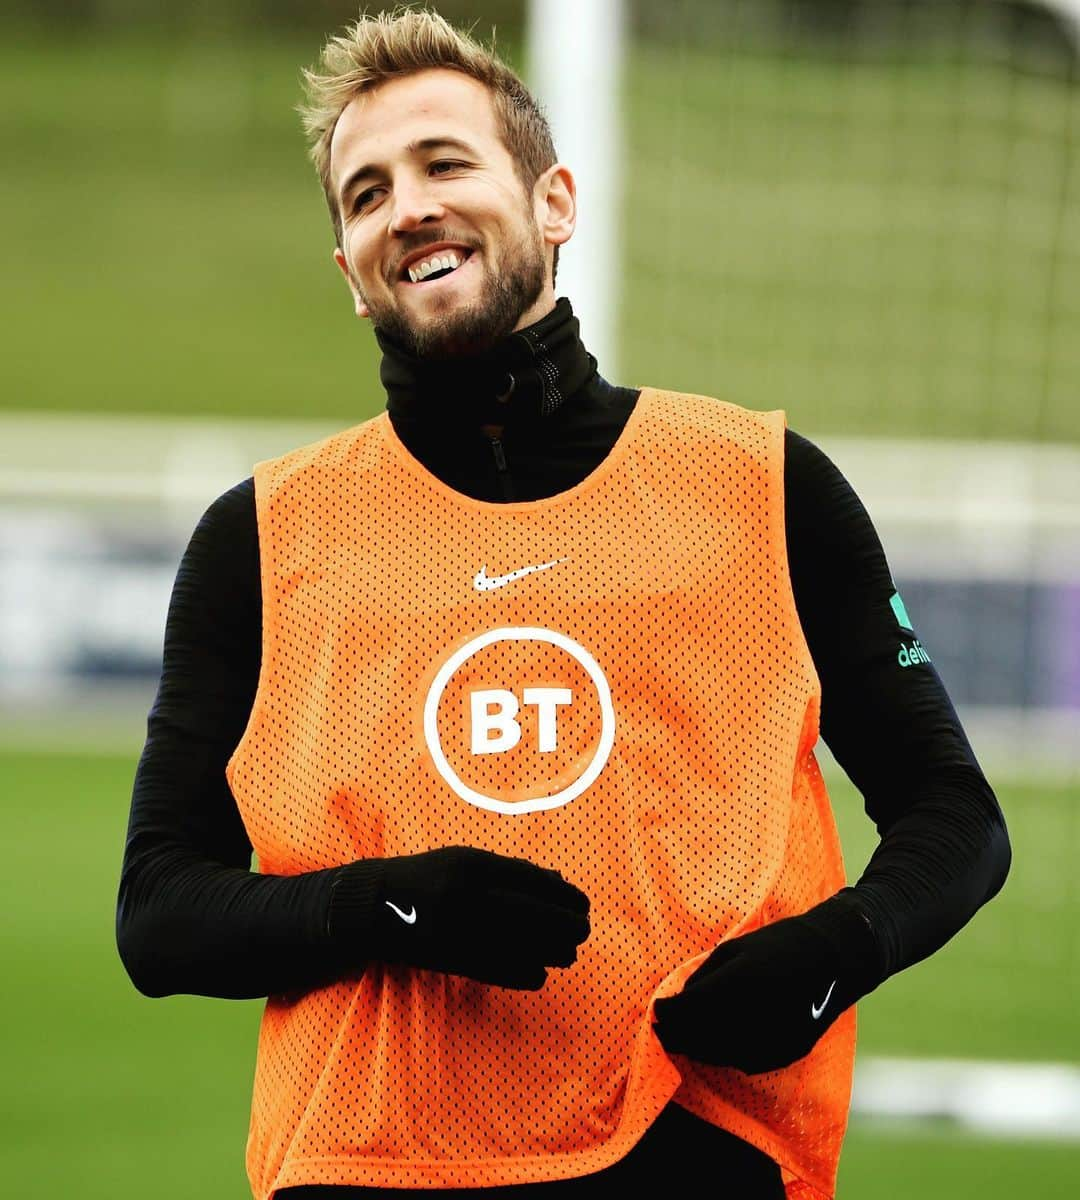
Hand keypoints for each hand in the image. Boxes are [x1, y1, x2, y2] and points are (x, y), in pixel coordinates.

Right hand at [344, 846, 589, 989]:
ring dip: (554, 951)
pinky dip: (528, 973)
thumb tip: (560, 882)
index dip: (565, 895)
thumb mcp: (465, 860)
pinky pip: (502, 972)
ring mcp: (460, 930)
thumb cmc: (429, 877)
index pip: (534, 881)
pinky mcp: (452, 959)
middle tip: (583, 929)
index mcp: (473, 864)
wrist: (376, 907)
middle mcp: (468, 896)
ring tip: (567, 952)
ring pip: (523, 947)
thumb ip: (510, 870)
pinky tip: (539, 972)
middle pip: (536, 916)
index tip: (583, 903)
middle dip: (569, 925)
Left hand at [652, 895, 878, 1073]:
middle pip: (704, 1035)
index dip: (669, 1013)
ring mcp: (776, 1036)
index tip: (656, 1011)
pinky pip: (746, 1061)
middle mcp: (759, 1012)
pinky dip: (724, 1056)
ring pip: (723, 1055)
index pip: (692, 1007)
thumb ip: (706, 975)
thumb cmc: (779, 944)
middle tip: (660, 1032)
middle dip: (677, 1035)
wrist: (834, 958)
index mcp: (743, 981)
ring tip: (679, 1042)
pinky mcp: (788, 1051)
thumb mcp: (736, 948)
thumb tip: (680, 999)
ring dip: (696, 1050)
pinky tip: (711, 1048)